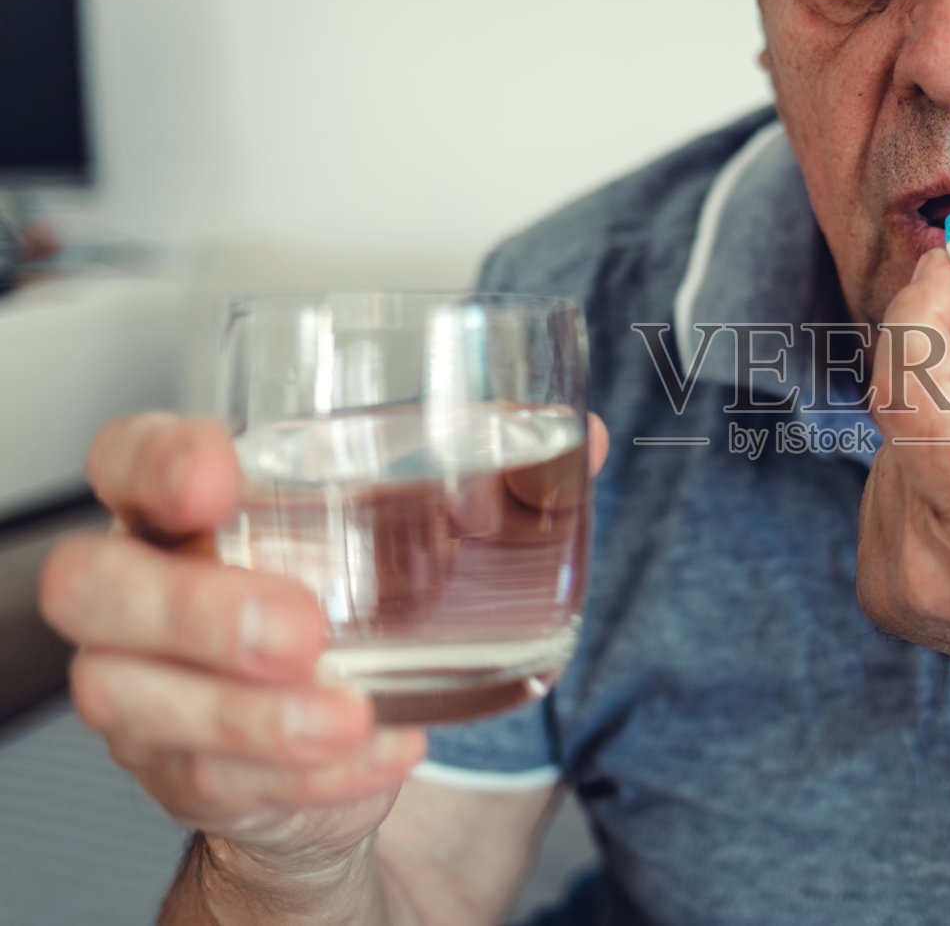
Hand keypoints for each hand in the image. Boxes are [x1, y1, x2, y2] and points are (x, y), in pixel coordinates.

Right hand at [39, 411, 609, 880]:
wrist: (336, 730)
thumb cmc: (357, 600)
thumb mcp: (416, 534)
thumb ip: (492, 481)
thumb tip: (581, 438)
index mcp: (191, 509)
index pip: (125, 459)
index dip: (155, 462)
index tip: (220, 476)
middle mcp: (145, 594)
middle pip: (94, 587)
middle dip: (193, 611)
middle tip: (302, 630)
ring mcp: (149, 690)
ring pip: (136, 701)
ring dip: (250, 716)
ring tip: (349, 712)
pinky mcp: (186, 772)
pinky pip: (215, 784)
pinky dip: (305, 774)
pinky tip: (380, 752)